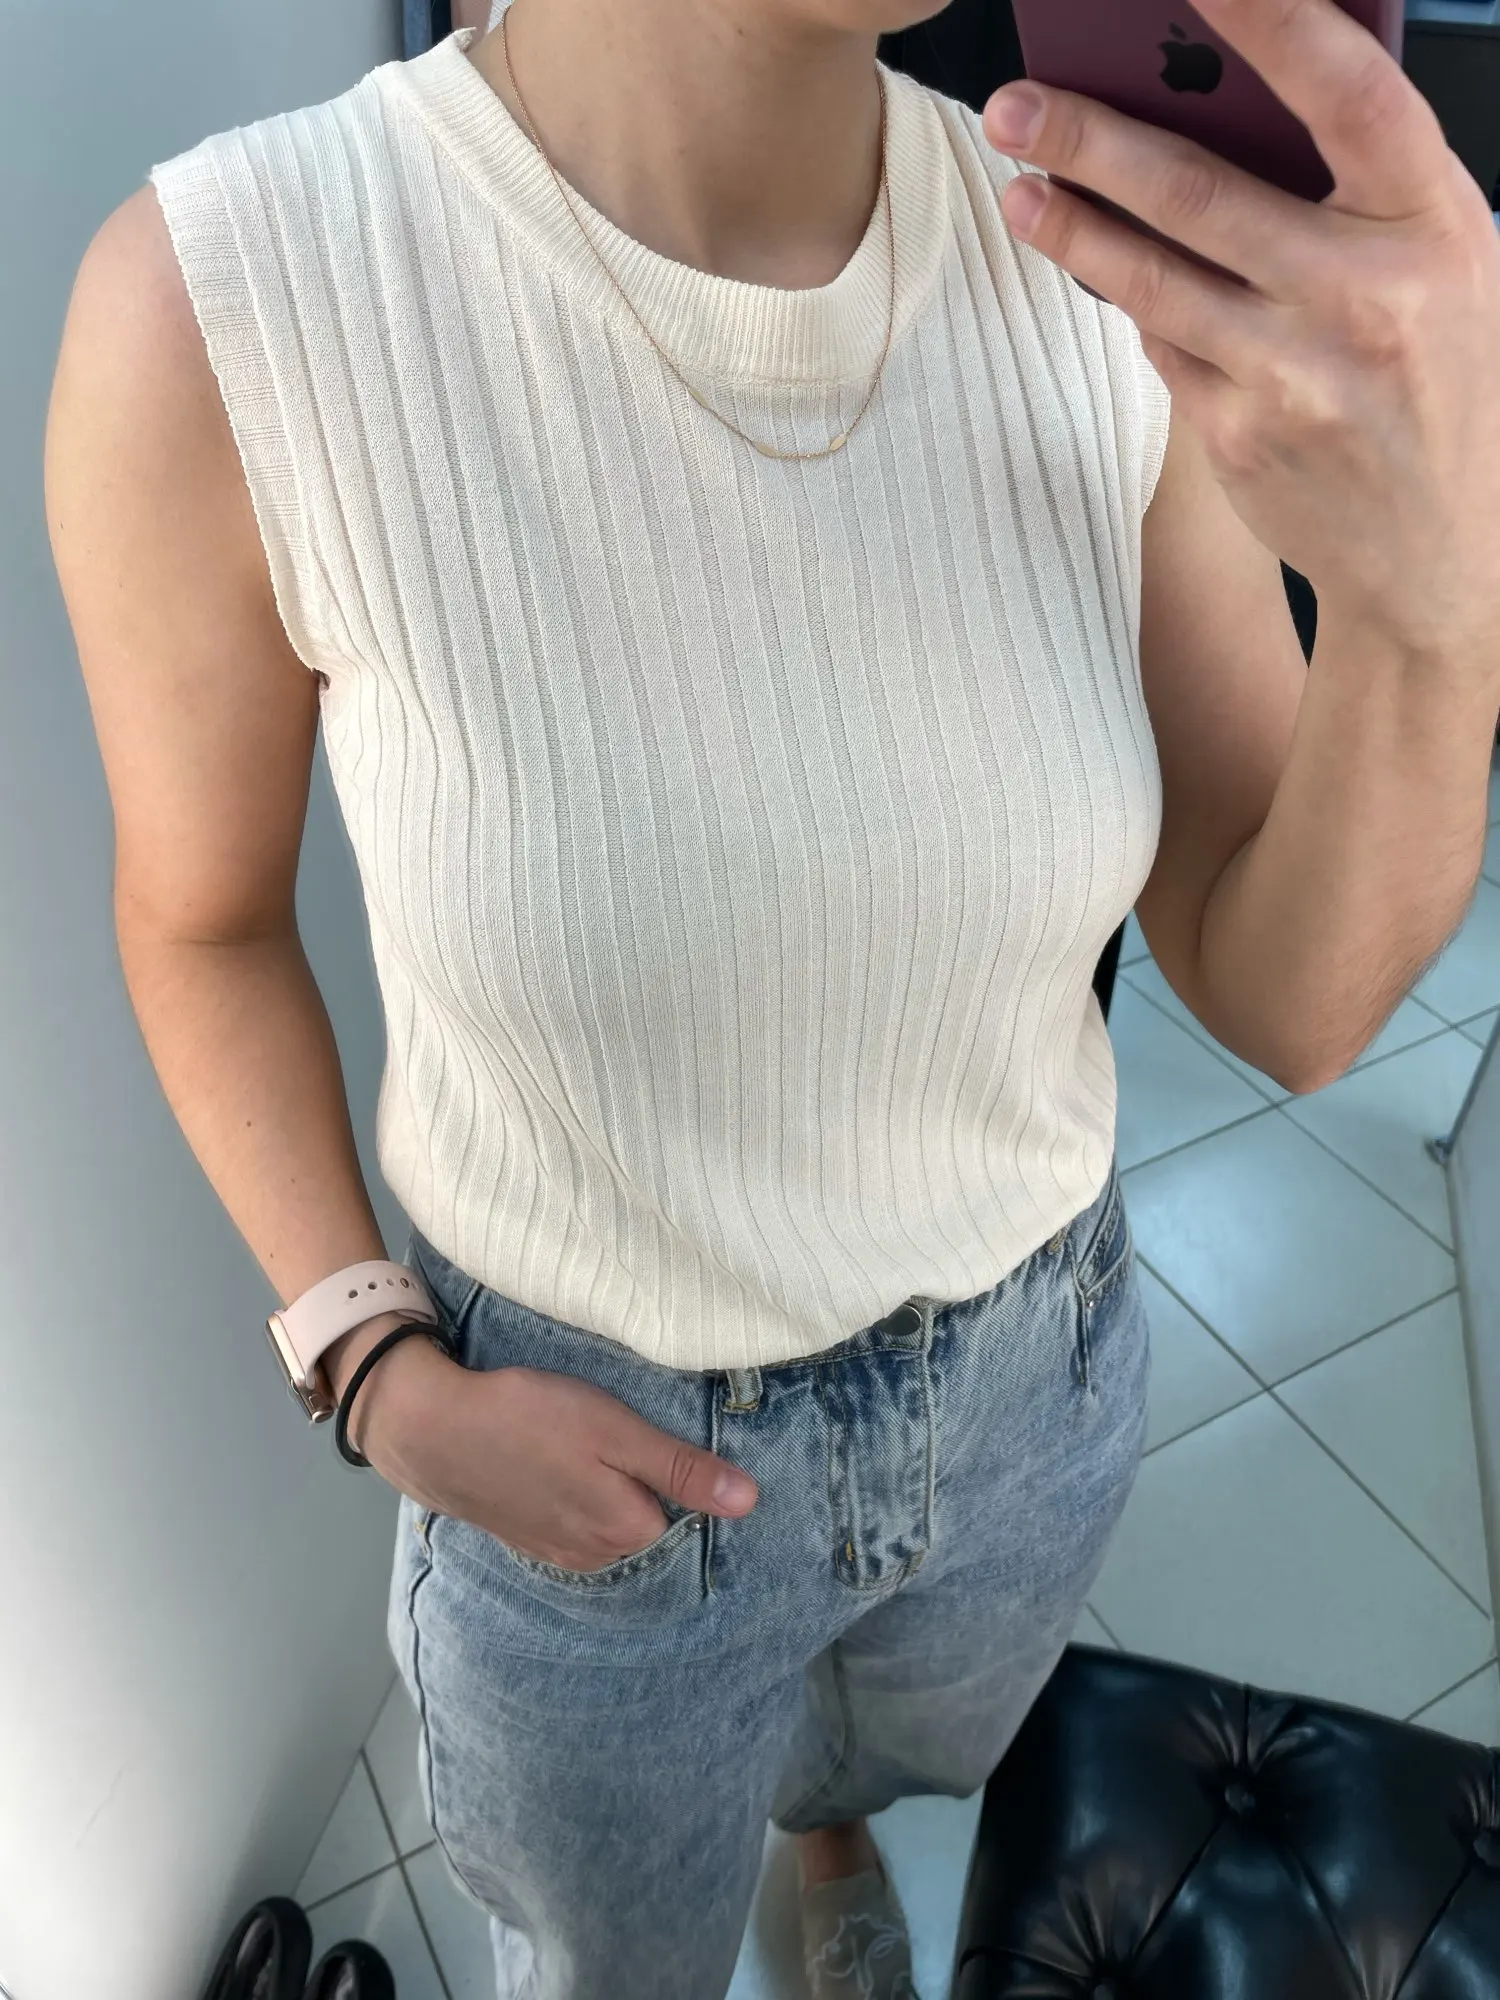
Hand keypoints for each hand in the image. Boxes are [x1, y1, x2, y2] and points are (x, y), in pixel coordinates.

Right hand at [358, 1354, 759, 1572]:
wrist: (432, 1430)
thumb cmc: (530, 1418)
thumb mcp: (615, 1429)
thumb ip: (681, 1468)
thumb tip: (749, 1501)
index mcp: (629, 1529)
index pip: (688, 1515)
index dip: (683, 1476)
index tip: (662, 1441)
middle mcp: (598, 1556)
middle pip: (651, 1526)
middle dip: (649, 1491)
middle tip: (623, 1443)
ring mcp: (560, 1554)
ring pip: (612, 1529)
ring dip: (612, 1499)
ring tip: (590, 1453)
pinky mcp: (529, 1541)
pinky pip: (577, 1530)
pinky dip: (579, 1505)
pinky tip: (562, 1472)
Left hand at [983, 0, 1499, 659]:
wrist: (1441, 554)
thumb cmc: (1440, 380)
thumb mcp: (1442, 263)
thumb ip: (1361, 186)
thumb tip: (1230, 97)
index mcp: (1437, 226)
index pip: (1349, 92)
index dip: (1270, 20)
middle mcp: (1366, 299)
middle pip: (1204, 194)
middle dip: (1094, 138)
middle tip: (1019, 101)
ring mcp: (1295, 376)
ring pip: (1154, 278)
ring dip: (1072, 226)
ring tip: (1020, 181)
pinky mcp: (1240, 437)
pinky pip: (1163, 346)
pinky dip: (1127, 299)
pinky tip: (1090, 260)